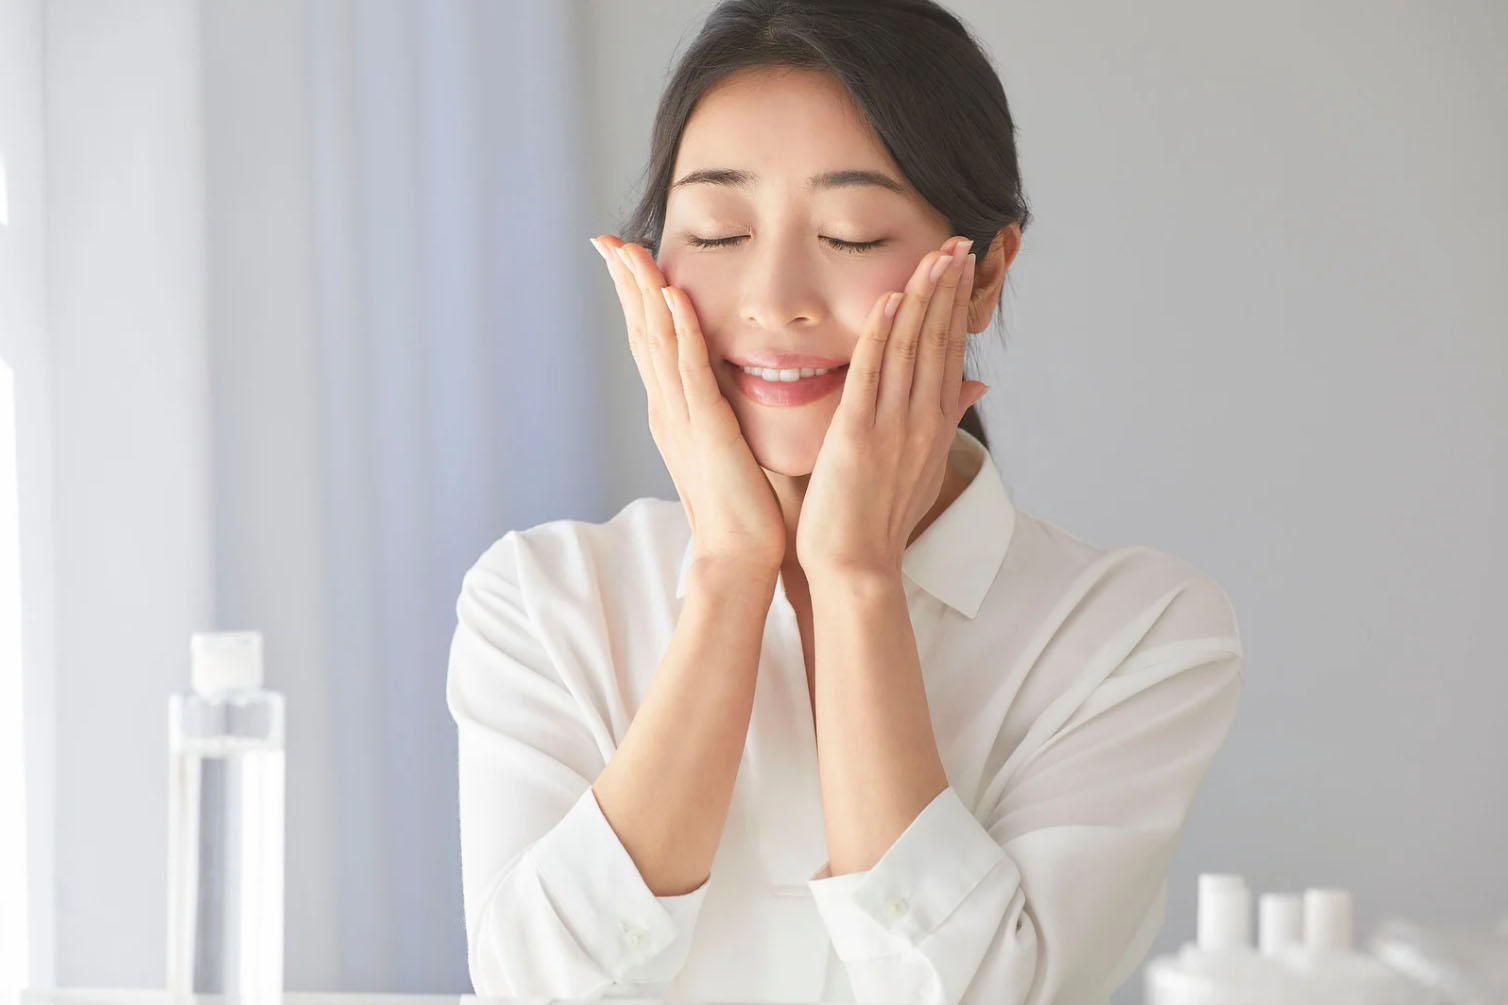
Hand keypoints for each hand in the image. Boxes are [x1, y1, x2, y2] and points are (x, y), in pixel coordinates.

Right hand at [592, 235, 787, 573]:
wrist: (738, 554)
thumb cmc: (742, 508)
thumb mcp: (727, 445)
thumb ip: (722, 412)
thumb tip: (733, 383)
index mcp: (674, 412)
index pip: (650, 342)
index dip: (635, 298)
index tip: (624, 258)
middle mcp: (668, 408)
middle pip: (641, 332)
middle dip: (625, 283)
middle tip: (606, 240)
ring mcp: (683, 416)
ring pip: (657, 341)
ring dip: (643, 293)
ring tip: (630, 251)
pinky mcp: (707, 427)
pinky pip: (690, 368)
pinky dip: (680, 329)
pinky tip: (672, 295)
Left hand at [795, 236, 988, 578]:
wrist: (857, 566)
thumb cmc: (880, 520)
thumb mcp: (925, 466)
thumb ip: (947, 419)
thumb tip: (978, 386)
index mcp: (934, 424)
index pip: (950, 352)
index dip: (958, 306)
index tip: (965, 266)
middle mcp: (921, 420)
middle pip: (939, 341)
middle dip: (950, 288)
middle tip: (961, 241)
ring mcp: (893, 426)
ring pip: (911, 348)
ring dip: (924, 298)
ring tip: (936, 254)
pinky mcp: (858, 433)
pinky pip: (872, 374)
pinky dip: (882, 334)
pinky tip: (892, 299)